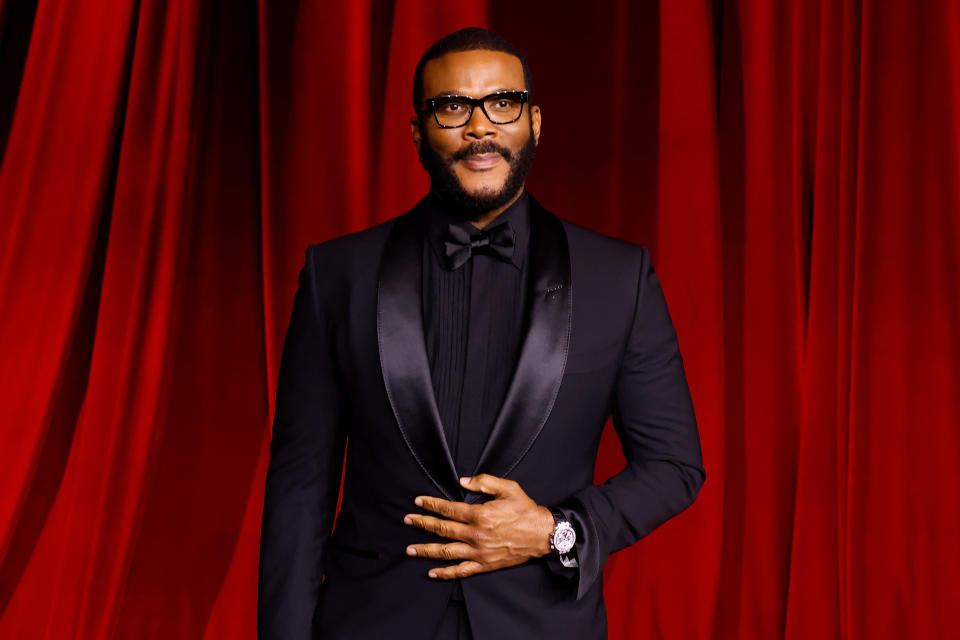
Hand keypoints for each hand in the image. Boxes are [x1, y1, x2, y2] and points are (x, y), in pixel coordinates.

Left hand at [403, 474, 555, 579]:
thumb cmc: (526, 509)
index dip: (431, 505)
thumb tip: (463, 482)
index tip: (418, 502)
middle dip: (422, 524)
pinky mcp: (484, 565)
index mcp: (479, 514)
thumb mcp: (508, 488)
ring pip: (446, 552)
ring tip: (410, 549)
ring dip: (426, 550)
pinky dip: (445, 573)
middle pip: (442, 529)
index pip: (448, 509)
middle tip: (408, 520)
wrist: (542, 534)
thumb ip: (484, 482)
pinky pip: (461, 571)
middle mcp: (475, 534)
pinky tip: (432, 573)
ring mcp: (478, 552)